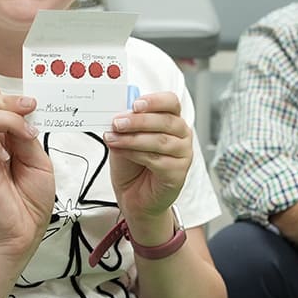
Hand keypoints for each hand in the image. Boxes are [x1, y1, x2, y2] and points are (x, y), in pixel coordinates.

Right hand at [0, 55, 54, 257]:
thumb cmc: (30, 197)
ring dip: (6, 119)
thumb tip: (21, 112)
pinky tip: (6, 159)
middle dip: (7, 98)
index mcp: (2, 135)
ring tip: (24, 138)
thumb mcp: (39, 159)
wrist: (25, 231)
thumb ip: (26, 135)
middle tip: (30, 109)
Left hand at [103, 92, 192, 242]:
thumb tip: (119, 113)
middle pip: (166, 120)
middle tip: (117, 123)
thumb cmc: (133, 166)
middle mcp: (182, 135)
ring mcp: (183, 154)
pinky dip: (136, 154)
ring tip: (114, 139)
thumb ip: (126, 125)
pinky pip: (157, 159)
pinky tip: (123, 152)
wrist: (135, 196)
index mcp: (172, 120)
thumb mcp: (125, 138)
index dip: (154, 101)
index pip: (170, 102)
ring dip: (133, 138)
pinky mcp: (178, 172)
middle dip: (138, 121)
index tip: (135, 104)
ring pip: (160, 140)